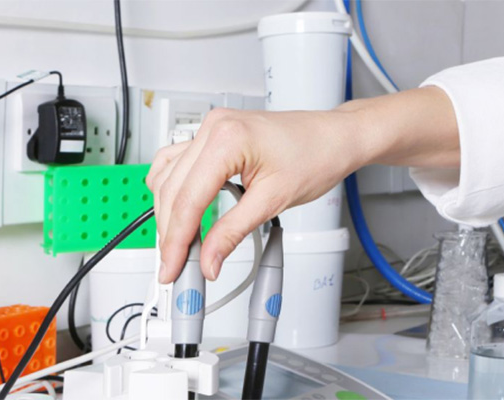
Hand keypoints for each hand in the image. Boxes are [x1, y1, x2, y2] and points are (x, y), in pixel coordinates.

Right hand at [146, 87, 457, 283]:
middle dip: (170, 232)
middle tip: (174, 265)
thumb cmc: (317, 156)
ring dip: (168, 212)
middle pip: (172, 189)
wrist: (335, 138)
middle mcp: (213, 127)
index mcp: (226, 139)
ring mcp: (211, 128)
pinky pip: (177, 161)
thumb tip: (209, 260)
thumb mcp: (273, 202)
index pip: (187, 200)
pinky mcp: (214, 134)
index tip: (172, 267)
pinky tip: (177, 209)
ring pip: (169, 176)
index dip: (176, 241)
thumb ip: (232, 233)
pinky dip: (173, 188)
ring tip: (176, 245)